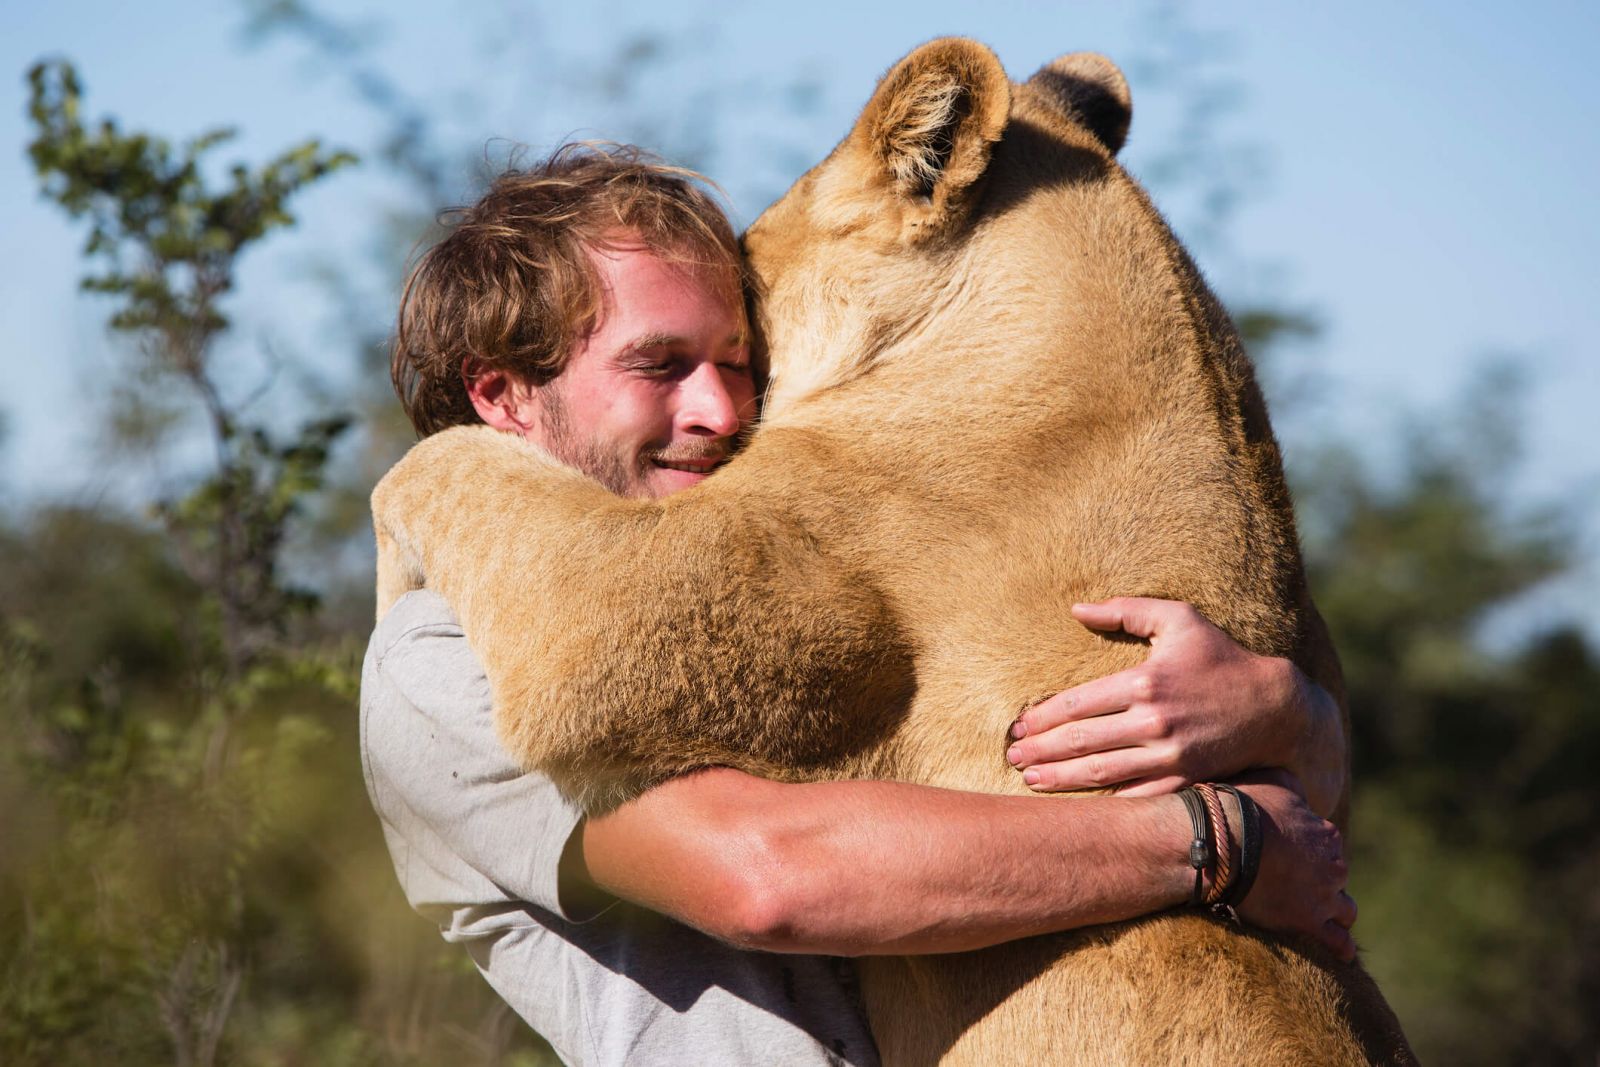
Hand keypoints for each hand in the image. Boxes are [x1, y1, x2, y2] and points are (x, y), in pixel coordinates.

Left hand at [1006, 597, 1323, 798]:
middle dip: (1041, 751)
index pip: (1078, 704)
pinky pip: (1135, 796)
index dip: (1042, 718)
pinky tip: (1077, 805)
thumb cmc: (1221, 658)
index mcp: (1145, 682)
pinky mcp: (1185, 780)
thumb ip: (1126, 610)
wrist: (1276, 708)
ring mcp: (1170, 755)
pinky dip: (1103, 802)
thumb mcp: (1179, 619)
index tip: (1018, 727)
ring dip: (1061, 779)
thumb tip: (1077, 609)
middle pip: (1082, 741)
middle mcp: (1154, 721)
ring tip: (1031, 780)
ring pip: (1101, 772)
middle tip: (1012, 758)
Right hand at [1231, 773, 1357, 960]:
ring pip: (1345, 910)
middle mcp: (1333, 866)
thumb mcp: (1274, 781)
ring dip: (1335, 911)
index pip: (1329, 846)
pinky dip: (1339, 946)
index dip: (1312, 851)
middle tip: (1298, 884)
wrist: (1226, 843)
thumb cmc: (1243, 808)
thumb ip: (1294, 789)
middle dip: (1323, 881)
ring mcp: (1324, 897)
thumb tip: (1299, 793)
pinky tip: (1337, 951)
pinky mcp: (1309, 923)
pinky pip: (1337, 942)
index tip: (1294, 855)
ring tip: (1319, 916)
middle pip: (1337, 877)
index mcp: (1326, 834)